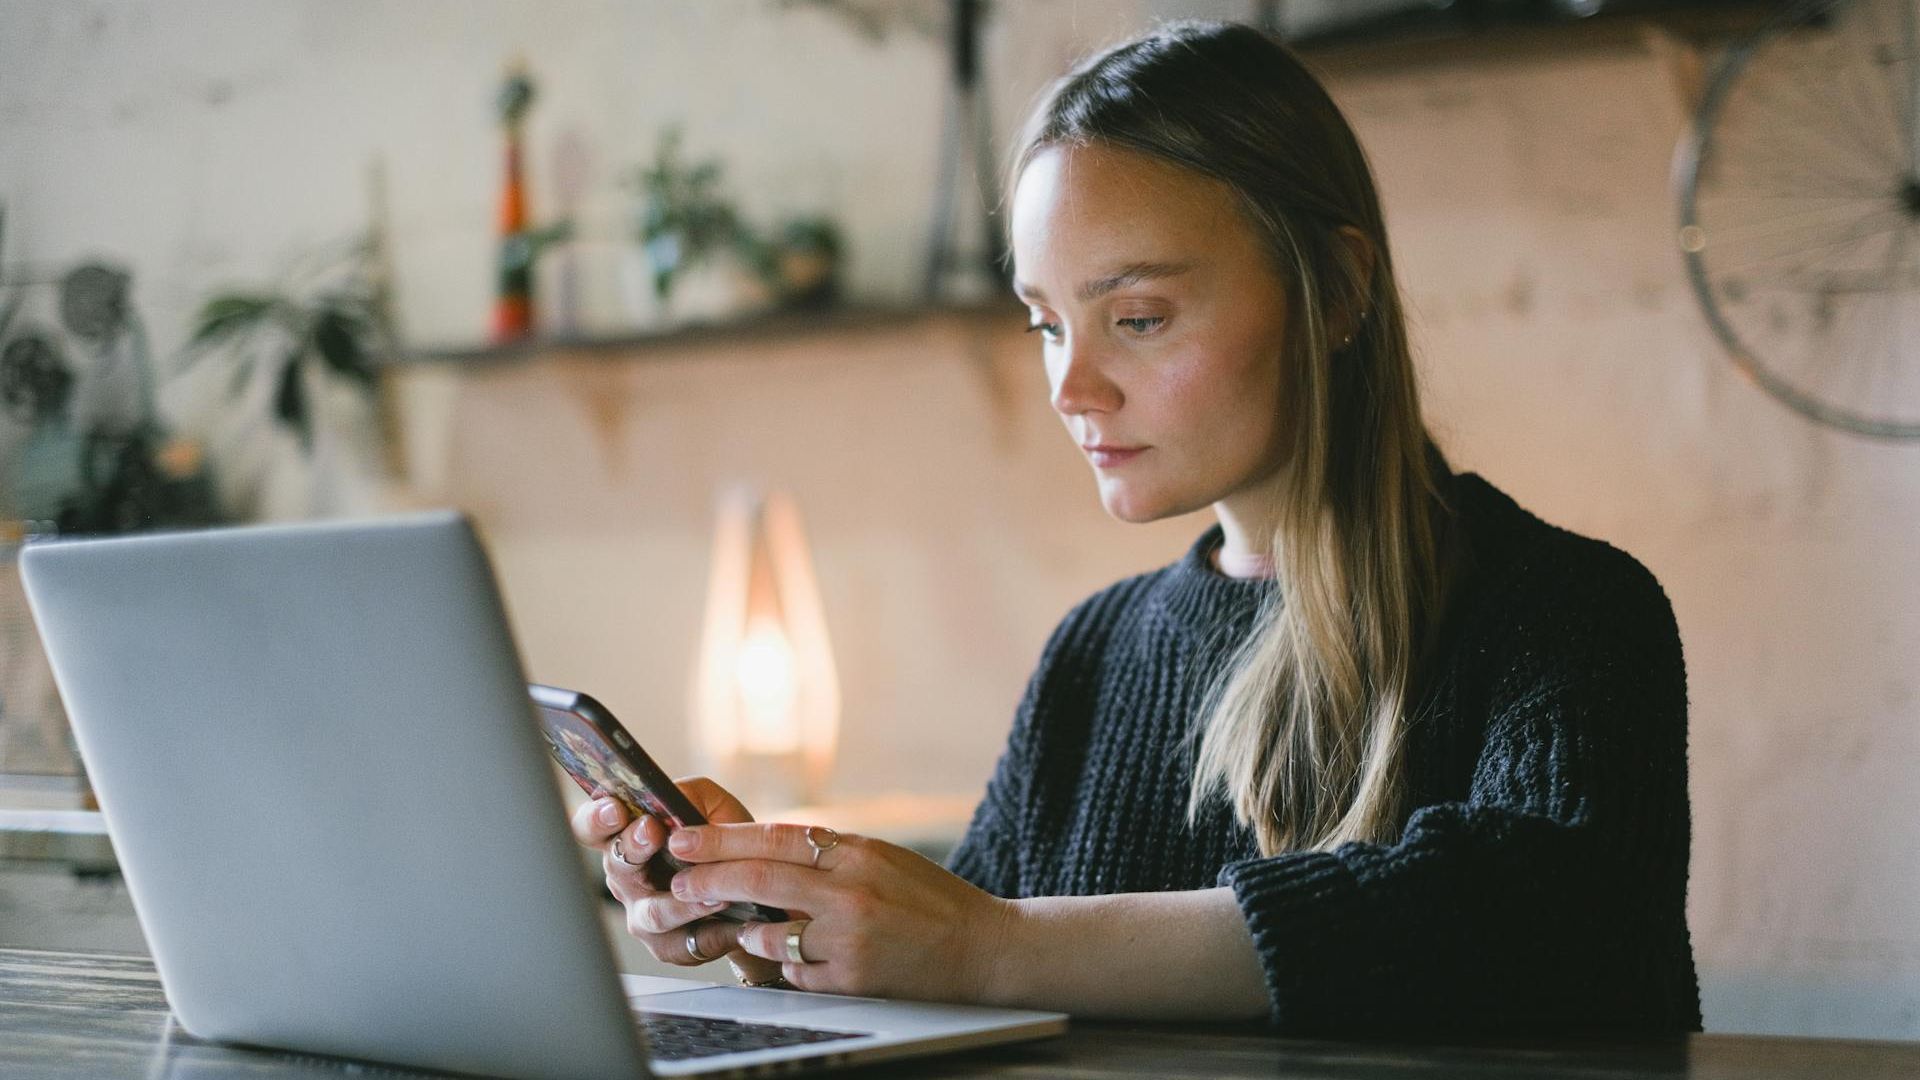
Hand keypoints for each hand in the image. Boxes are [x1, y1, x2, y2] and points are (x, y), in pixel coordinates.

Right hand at [567, 777, 784, 984]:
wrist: (755, 887)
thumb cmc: (724, 841)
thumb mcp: (713, 805)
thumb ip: (691, 794)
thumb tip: (670, 797)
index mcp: (628, 839)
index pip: (593, 828)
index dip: (596, 818)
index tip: (615, 808)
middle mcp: (627, 878)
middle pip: (617, 865)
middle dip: (634, 846)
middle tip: (653, 831)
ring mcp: (642, 915)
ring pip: (652, 913)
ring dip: (682, 902)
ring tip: (713, 892)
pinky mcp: (667, 946)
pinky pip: (683, 944)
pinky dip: (712, 930)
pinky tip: (732, 922)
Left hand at [663, 822, 1015, 1000]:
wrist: (983, 947)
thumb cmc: (931, 900)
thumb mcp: (883, 858)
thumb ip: (830, 855)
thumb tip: (765, 850)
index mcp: (858, 852)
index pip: (775, 837)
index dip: (722, 838)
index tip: (684, 839)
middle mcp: (851, 891)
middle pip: (760, 879)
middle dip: (709, 880)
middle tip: (678, 882)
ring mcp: (849, 938)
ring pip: (769, 934)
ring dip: (749, 932)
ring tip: (745, 928)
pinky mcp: (852, 978)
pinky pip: (795, 972)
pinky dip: (789, 965)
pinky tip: (800, 958)